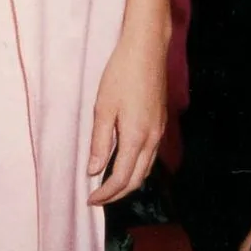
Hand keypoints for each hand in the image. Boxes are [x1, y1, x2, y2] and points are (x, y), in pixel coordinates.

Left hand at [87, 41, 166, 205]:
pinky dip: (137, 168)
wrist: (147, 50)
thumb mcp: (104, 109)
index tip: (90, 200)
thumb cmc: (121, 75)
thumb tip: (94, 170)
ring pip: (146, 169)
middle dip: (117, 194)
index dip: (106, 194)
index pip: (121, 178)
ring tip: (109, 187)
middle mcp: (152, 139)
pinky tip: (125, 164)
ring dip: (128, 183)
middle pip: (137, 179)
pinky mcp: (160, 123)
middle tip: (97, 199)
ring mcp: (159, 131)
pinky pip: (151, 156)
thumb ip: (101, 143)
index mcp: (136, 137)